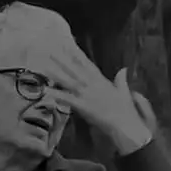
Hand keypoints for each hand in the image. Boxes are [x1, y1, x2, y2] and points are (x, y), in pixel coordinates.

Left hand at [40, 42, 155, 152]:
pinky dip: (56, 94)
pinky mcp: (83, 106)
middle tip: (51, 51)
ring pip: (69, 81)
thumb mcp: (125, 92)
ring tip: (45, 66)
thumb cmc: (126, 111)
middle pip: (75, 70)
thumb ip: (121, 80)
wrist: (126, 125)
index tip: (68, 45)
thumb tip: (124, 69)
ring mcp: (87, 95)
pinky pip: (67, 99)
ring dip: (57, 73)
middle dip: (63, 60)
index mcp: (102, 81)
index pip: (87, 64)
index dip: (77, 54)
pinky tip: (46, 90)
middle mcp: (92, 85)